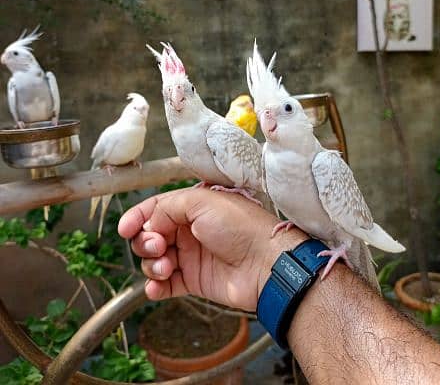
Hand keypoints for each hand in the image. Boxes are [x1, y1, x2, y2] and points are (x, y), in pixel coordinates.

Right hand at [118, 187, 306, 310]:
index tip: (125, 229)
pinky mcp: (194, 280)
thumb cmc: (240, 227)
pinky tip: (157, 287)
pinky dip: (155, 286)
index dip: (137, 218)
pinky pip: (165, 285)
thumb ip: (168, 207)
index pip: (155, 209)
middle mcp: (189, 230)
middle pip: (150, 235)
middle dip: (146, 242)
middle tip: (158, 246)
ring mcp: (191, 256)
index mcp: (192, 206)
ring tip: (167, 268)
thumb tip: (150, 224)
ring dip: (152, 265)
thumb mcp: (202, 201)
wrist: (265, 264)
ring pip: (154, 260)